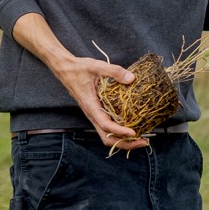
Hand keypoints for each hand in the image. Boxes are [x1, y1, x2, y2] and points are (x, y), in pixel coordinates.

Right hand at [12, 12, 149, 151]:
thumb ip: (114, 71)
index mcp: (91, 106)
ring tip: (141, 138)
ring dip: (123, 140)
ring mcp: (94, 115)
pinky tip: (132, 126)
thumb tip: (132, 79)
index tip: (134, 132)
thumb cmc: (79, 68)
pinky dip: (119, 132)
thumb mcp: (97, 66)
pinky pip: (107, 128)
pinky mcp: (96, 112)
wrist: (65, 69)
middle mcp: (92, 114)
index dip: (120, 131)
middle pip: (107, 137)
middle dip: (125, 143)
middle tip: (143, 141)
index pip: (106, 125)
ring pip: (107, 135)